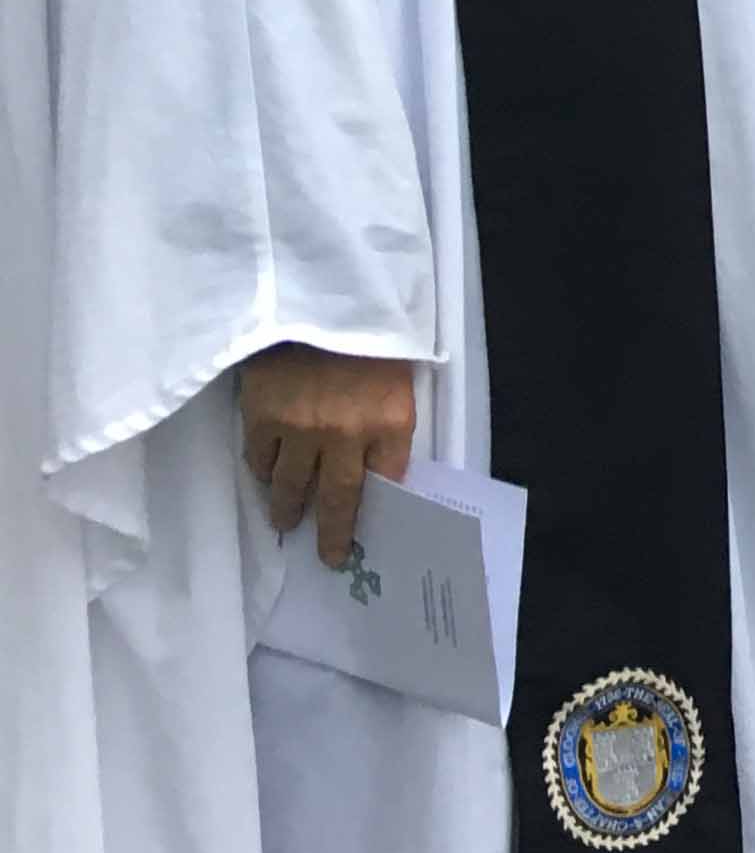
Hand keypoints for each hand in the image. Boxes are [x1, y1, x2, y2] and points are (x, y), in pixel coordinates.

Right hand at [240, 343, 415, 567]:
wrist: (314, 295)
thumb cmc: (365, 332)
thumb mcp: (396, 377)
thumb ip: (387, 422)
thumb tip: (375, 469)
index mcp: (391, 421)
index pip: (387, 481)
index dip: (375, 509)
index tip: (367, 531)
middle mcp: (348, 434)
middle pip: (340, 498)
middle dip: (334, 533)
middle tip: (330, 558)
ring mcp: (302, 429)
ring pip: (292, 486)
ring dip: (289, 509)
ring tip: (287, 522)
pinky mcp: (262, 419)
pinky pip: (261, 460)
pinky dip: (264, 472)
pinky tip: (267, 477)